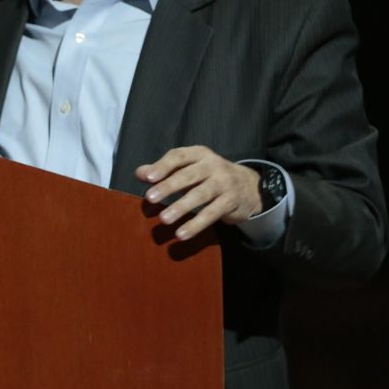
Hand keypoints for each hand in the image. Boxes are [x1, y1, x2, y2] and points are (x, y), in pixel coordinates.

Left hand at [136, 146, 264, 241]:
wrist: (249, 187)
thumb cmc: (209, 177)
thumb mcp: (190, 169)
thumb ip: (164, 170)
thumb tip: (139, 174)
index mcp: (199, 154)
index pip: (179, 156)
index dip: (163, 166)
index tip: (147, 178)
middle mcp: (213, 165)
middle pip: (188, 175)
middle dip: (168, 186)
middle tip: (150, 198)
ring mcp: (224, 183)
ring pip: (200, 195)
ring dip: (181, 207)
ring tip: (164, 219)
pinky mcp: (231, 201)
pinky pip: (212, 213)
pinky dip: (196, 224)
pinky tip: (182, 234)